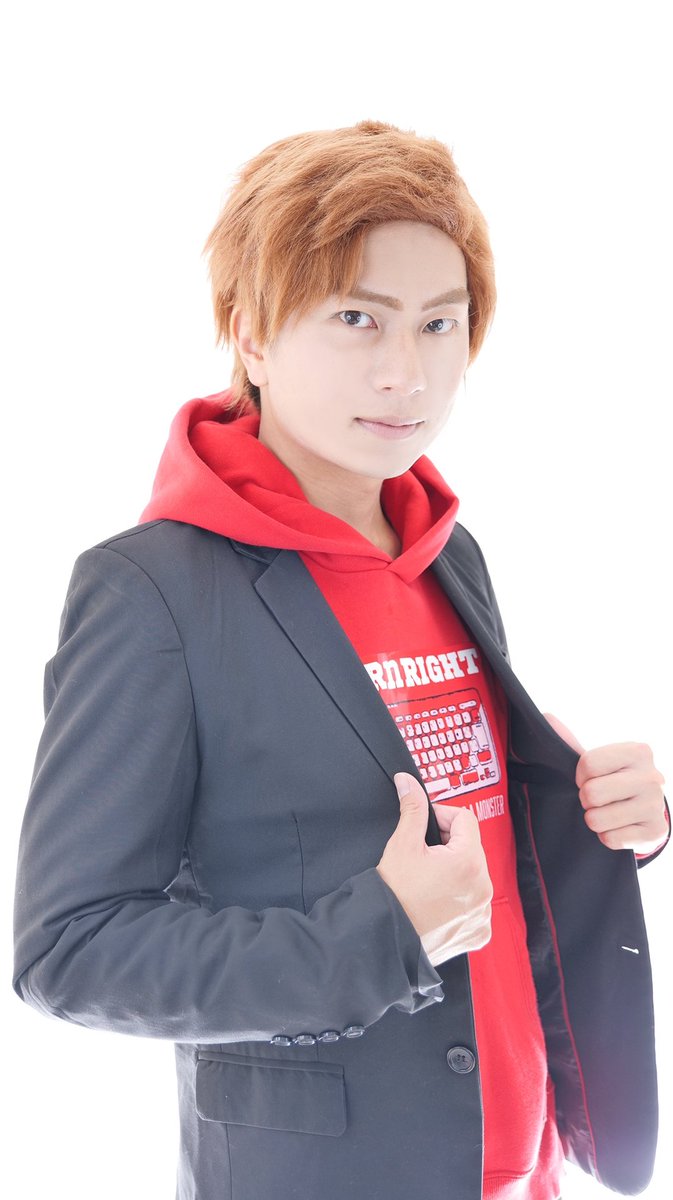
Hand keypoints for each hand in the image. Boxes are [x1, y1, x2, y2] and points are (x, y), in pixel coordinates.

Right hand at [376, 772, 492, 966]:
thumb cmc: (394, 894)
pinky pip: (474, 905)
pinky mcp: (478, 931)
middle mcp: (484, 886)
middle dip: (447, 845)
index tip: (424, 827)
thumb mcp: (402, 845)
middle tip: (421, 855)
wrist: (387, 939)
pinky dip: (460, 900)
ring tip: (427, 880)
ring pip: (473, 875)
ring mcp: (483, 912)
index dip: (442, 817)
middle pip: (470, 847)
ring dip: (454, 872)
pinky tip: (437, 902)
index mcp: (469, 861)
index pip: (464, 819)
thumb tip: (408, 781)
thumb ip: (412, 808)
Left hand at [544, 713, 667, 854]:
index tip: (587, 779)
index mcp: (638, 752)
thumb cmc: (614, 779)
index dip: (580, 776)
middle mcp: (652, 777)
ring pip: (597, 819)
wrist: (644, 809)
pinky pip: (610, 839)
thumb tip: (546, 718)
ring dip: (594, 819)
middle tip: (596, 799)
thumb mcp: (598, 759)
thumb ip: (570, 741)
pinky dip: (606, 836)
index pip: (588, 764)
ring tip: (606, 812)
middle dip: (586, 799)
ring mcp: (655, 806)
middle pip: (591, 793)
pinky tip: (617, 826)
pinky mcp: (655, 832)